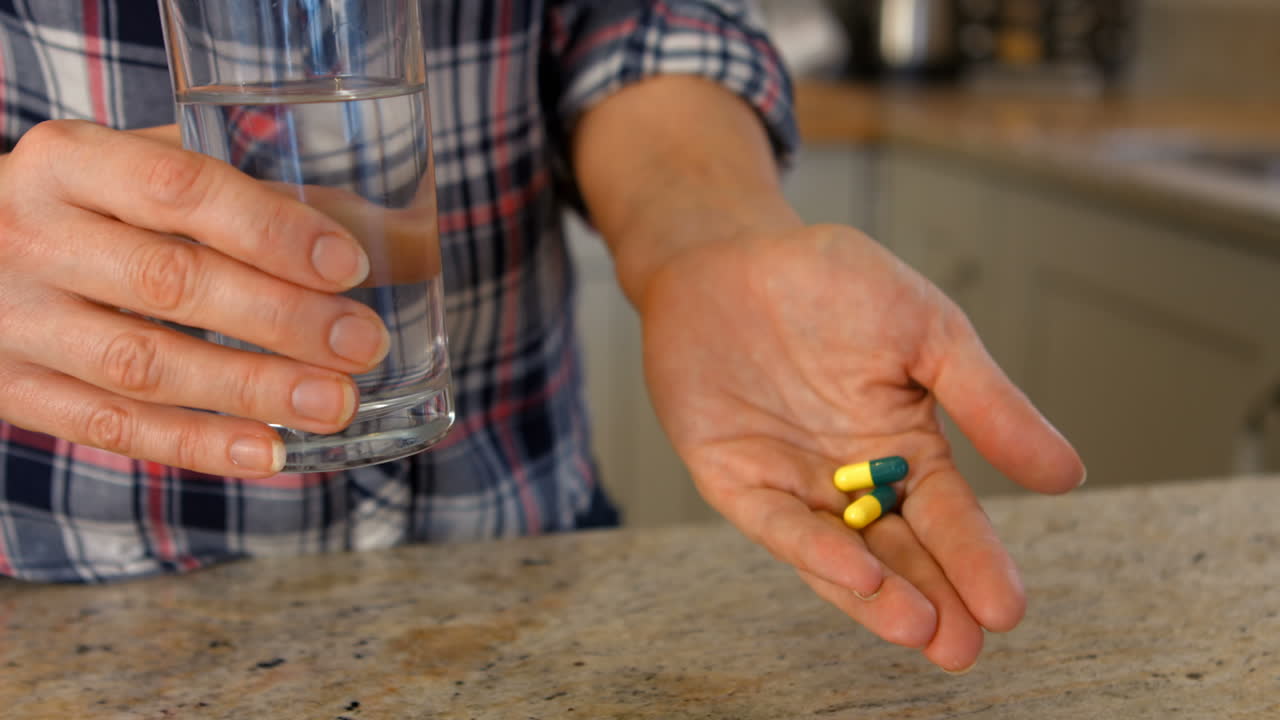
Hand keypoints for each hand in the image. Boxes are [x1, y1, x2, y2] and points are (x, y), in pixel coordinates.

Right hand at [0, 121, 391, 477]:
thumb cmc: (87, 211)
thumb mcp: (137, 171)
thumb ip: (238, 194)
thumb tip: (380, 232)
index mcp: (70, 161)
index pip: (179, 189)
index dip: (271, 231)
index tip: (348, 265)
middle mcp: (31, 234)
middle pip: (169, 281)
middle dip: (280, 318)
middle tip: (361, 344)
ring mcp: (15, 319)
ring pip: (144, 365)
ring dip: (253, 390)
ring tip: (336, 404)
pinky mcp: (15, 390)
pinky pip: (114, 428)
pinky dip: (199, 444)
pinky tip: (270, 452)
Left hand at [639, 223, 1084, 671]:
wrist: (728, 251)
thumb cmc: (830, 281)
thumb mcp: (925, 331)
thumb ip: (987, 403)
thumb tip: (1068, 475)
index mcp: (905, 446)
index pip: (949, 518)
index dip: (977, 563)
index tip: (1008, 609)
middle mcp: (851, 478)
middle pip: (900, 551)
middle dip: (933, 601)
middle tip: (964, 648)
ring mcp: (793, 482)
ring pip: (840, 554)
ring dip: (878, 596)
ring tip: (921, 631)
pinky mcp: (736, 478)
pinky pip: (777, 522)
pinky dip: (814, 551)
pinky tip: (857, 575)